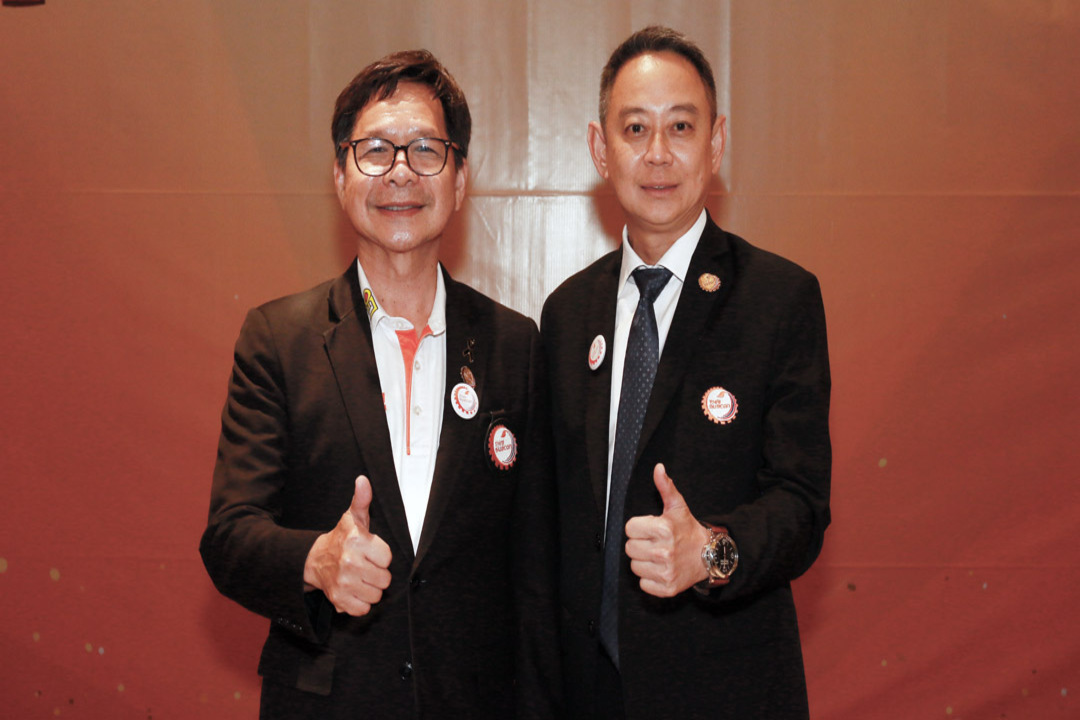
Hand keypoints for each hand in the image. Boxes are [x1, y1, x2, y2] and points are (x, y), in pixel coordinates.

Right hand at [304, 475, 392, 614]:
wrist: (314, 561)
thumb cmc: (341, 539)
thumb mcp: (353, 518)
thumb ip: (362, 500)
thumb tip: (363, 480)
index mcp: (357, 541)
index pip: (387, 558)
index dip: (381, 556)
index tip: (370, 552)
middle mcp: (350, 562)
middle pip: (385, 579)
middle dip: (377, 574)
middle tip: (365, 566)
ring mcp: (343, 583)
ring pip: (376, 595)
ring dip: (370, 589)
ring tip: (359, 578)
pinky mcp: (339, 601)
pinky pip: (363, 609)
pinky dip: (360, 603)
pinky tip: (353, 590)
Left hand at [624, 463, 709, 597]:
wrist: (710, 556)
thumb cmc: (688, 530)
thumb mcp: (678, 507)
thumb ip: (665, 487)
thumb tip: (658, 468)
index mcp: (663, 529)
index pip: (629, 529)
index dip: (639, 527)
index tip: (651, 529)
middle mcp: (664, 552)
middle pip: (629, 548)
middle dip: (640, 544)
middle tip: (655, 542)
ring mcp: (666, 572)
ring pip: (634, 567)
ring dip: (644, 562)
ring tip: (658, 556)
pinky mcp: (667, 588)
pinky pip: (643, 584)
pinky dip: (650, 579)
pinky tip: (661, 569)